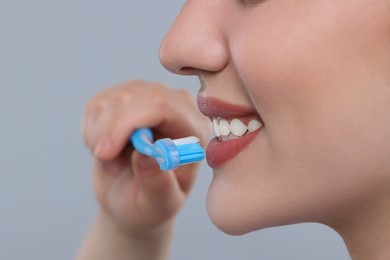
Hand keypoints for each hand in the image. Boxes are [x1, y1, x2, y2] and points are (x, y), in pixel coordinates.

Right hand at [81, 80, 209, 235]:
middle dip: (109, 130)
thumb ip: (158, 184)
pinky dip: (92, 131)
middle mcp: (176, 105)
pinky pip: (96, 105)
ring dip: (100, 135)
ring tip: (112, 161)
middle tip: (104, 160)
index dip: (128, 123)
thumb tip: (146, 156)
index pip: (162, 105)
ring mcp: (149, 96)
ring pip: (111, 100)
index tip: (105, 152)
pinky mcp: (124, 97)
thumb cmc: (152, 203)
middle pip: (134, 97)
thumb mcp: (159, 204)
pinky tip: (106, 149)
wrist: (133, 198)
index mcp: (195, 128)